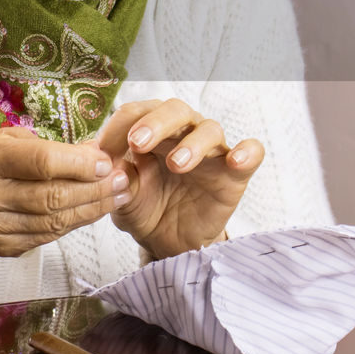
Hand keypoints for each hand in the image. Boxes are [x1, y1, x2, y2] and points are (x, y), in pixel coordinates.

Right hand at [0, 127, 127, 257]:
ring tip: (117, 196)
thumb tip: (94, 155)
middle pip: (51, 197)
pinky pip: (44, 237)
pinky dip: (71, 224)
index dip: (78, 165)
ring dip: (91, 210)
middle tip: (124, 180)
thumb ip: (43, 147)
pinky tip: (90, 211)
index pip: (39, 163)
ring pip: (52, 222)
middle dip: (95, 190)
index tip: (106, 161)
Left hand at [96, 99, 262, 259]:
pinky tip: (236, 159)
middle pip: (174, 110)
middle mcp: (182, 132)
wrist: (168, 242)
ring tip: (177, 164)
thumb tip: (103, 162)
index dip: (118, 128)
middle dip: (154, 123)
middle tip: (137, 143)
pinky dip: (247, 152)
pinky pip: (252, 152)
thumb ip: (114, 177)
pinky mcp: (234, 173)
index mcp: (150, 130)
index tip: (102, 151)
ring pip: (209, 129)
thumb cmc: (144, 208)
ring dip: (192, 143)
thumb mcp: (121, 196)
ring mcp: (210, 151)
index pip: (135, 113)